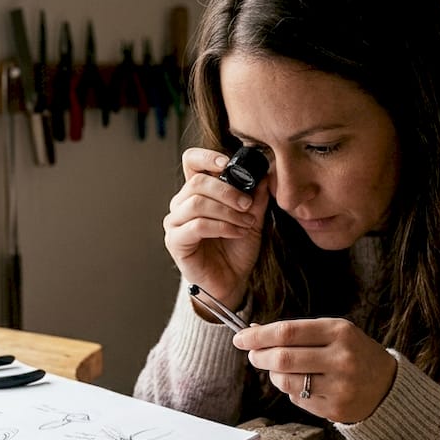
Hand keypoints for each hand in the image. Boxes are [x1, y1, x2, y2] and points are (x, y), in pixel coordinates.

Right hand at [163, 147, 270, 308]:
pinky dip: (222, 226)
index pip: (191, 162)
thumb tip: (263, 174)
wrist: (232, 282)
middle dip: (227, 191)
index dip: (207, 157)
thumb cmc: (236, 249)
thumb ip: (255, 197)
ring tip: (246, 222)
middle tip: (247, 204)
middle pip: (197, 182)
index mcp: (197, 192)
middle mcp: (181, 204)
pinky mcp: (176, 242)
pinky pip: (197, 226)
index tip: (228, 164)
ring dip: (227, 211)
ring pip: (196, 203)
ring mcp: (175, 223)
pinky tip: (237, 233)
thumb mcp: (252, 218)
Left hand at [232, 317, 396, 423]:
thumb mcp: (332, 332)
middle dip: (259, 356)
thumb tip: (254, 330)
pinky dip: (291, 390)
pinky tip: (302, 384)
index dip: (258, 336)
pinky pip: (297, 399)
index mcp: (340, 332)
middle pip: (282, 358)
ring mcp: (339, 387)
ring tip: (278, 369)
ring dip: (273, 375)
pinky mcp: (335, 409)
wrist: (386, 386)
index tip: (240, 337)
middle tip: (253, 354)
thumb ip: (296, 332)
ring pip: (286, 382)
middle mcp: (341, 359)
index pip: (287, 332)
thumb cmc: (353, 353)